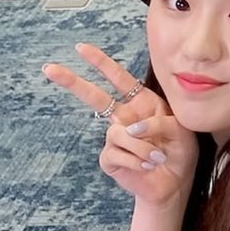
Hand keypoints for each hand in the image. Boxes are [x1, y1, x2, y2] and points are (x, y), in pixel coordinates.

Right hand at [42, 43, 197, 211]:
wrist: (175, 182)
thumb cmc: (179, 150)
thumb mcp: (179, 128)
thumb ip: (158, 121)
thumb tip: (130, 129)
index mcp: (142, 103)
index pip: (119, 78)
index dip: (100, 62)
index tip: (80, 48)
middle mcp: (124, 117)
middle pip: (94, 96)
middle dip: (72, 82)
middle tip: (49, 68)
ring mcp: (114, 138)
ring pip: (118, 133)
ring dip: (142, 147)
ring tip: (158, 157)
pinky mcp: (109, 159)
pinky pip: (117, 153)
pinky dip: (136, 160)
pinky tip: (147, 166)